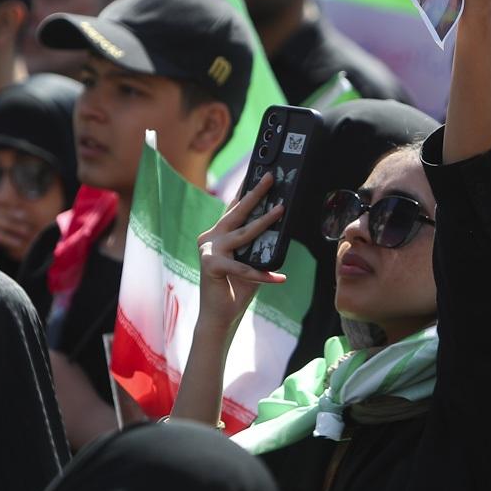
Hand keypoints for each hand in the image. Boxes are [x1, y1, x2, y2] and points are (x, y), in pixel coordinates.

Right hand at [195, 174, 286, 332]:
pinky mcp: (211, 266)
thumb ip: (260, 245)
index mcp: (217, 234)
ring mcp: (208, 250)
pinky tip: (280, 277)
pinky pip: (243, 268)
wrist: (220, 316)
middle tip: (270, 178)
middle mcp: (210, 238)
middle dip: (255, 193)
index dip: (246, 190)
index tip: (258, 173)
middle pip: (236, 212)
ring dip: (264, 221)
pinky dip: (263, 275)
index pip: (234, 208)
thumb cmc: (237, 288)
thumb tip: (280, 224)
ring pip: (242, 234)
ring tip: (281, 210)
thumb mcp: (252, 261)